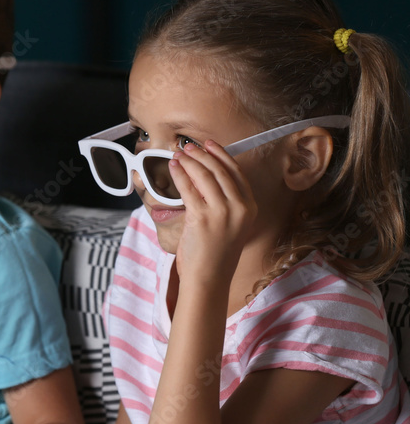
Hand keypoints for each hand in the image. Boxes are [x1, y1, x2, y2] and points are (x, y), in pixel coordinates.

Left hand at [169, 141, 257, 283]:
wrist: (209, 278)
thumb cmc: (214, 254)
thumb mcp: (229, 225)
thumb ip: (223, 204)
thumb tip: (204, 178)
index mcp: (249, 208)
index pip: (237, 173)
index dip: (222, 155)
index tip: (210, 145)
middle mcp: (240, 208)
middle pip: (220, 171)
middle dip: (203, 154)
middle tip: (189, 146)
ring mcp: (222, 213)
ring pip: (205, 176)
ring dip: (190, 161)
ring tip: (179, 154)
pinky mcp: (202, 218)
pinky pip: (189, 188)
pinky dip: (180, 174)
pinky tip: (174, 167)